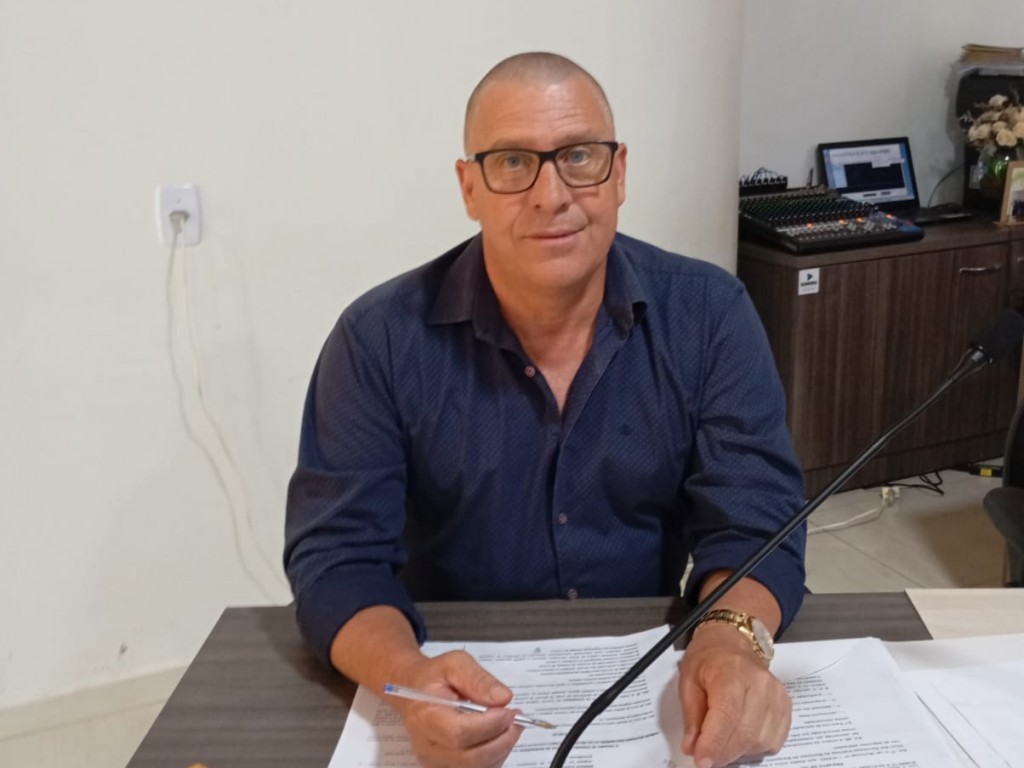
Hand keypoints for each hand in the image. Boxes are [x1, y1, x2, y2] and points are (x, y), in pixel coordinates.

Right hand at [390, 649, 523, 767]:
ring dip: (501, 748)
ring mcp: (435, 761)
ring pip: (477, 767)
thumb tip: (503, 698)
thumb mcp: (455, 663)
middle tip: (516, 719)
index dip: (490, 725)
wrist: (414, 691)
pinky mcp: (445, 767)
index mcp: (426, 716)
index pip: (460, 733)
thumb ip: (478, 679)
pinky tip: (497, 736)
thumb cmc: (435, 676)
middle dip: (502, 740)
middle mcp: (427, 745)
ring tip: (508, 725)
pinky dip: (494, 755)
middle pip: (471, 758)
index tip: (509, 710)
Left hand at [678, 623, 790, 767]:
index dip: (715, 743)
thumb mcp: (688, 680)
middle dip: (723, 753)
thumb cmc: (708, 659)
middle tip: (706, 758)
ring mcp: (776, 695)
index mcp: (732, 672)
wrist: (733, 642)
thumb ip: (691, 716)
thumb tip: (692, 747)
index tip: (702, 761)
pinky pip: (774, 740)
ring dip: (738, 752)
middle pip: (746, 732)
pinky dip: (755, 748)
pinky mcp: (785, 706)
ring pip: (761, 740)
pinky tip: (740, 739)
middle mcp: (760, 683)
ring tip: (721, 744)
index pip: (727, 714)